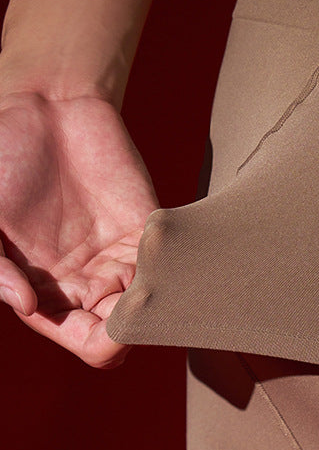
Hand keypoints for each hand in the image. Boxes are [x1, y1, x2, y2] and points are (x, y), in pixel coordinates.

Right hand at [0, 91, 159, 367]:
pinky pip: (166, 266)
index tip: (109, 328)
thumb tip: (28, 306)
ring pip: (150, 306)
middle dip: (133, 329)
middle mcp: (86, 284)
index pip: (84, 341)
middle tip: (134, 304)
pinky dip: (171, 269)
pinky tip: (161, 253)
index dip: (100, 344)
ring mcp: (118, 258)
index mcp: (45, 293)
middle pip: (124, 333)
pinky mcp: (145, 230)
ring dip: (157, 300)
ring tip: (149, 275)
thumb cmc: (4, 160)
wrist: (45, 105)